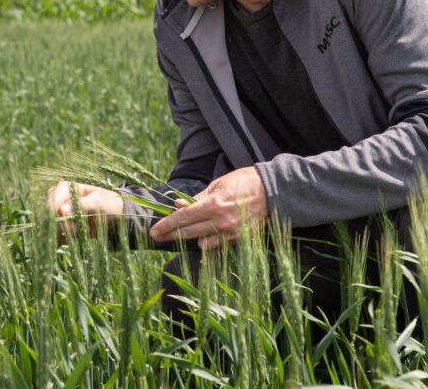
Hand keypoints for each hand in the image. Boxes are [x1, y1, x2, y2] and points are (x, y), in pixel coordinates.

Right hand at [46, 180, 123, 241]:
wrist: (113, 217)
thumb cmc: (107, 204)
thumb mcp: (100, 203)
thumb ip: (82, 205)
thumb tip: (62, 210)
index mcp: (66, 188)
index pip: (53, 200)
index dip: (56, 212)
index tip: (71, 222)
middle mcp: (57, 199)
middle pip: (50, 216)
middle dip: (68, 225)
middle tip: (87, 228)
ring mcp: (56, 214)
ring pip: (53, 228)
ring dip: (70, 233)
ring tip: (87, 229)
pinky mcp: (58, 227)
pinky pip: (57, 237)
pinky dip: (70, 239)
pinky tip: (81, 234)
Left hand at [149, 167, 268, 248]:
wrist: (273, 191)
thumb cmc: (244, 182)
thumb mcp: (217, 184)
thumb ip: (197, 198)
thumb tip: (178, 206)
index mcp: (213, 205)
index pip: (183, 218)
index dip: (166, 225)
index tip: (154, 231)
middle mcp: (220, 222)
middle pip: (188, 232)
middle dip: (170, 234)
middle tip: (157, 235)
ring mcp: (231, 233)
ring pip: (201, 242)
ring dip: (191, 236)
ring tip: (185, 229)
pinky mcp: (239, 239)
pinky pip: (217, 245)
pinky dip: (208, 240)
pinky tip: (205, 232)